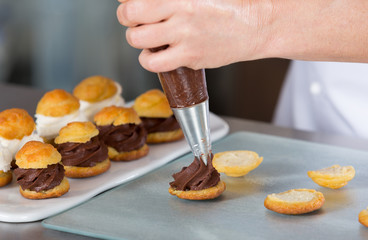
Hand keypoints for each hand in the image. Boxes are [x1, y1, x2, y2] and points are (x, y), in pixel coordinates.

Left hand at [117, 0, 274, 71]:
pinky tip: (157, 54)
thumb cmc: (230, 6)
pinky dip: (148, 59)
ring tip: (147, 39)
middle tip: (134, 20)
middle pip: (130, 14)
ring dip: (136, 39)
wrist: (255, 26)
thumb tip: (138, 0)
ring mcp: (184, 35)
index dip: (127, 1)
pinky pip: (153, 63)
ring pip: (137, 39)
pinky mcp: (190, 57)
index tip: (130, 4)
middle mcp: (180, 12)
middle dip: (126, 17)